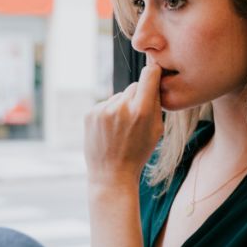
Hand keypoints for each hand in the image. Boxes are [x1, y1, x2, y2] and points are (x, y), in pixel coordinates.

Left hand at [84, 63, 163, 186]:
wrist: (112, 174)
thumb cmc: (138, 153)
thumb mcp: (157, 131)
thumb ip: (156, 104)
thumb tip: (154, 79)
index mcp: (141, 111)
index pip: (149, 74)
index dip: (154, 72)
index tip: (155, 72)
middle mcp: (120, 107)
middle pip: (134, 86)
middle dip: (137, 97)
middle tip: (136, 117)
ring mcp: (102, 110)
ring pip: (118, 96)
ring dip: (122, 106)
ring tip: (121, 128)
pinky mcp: (90, 114)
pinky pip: (105, 104)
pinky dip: (109, 113)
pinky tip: (110, 130)